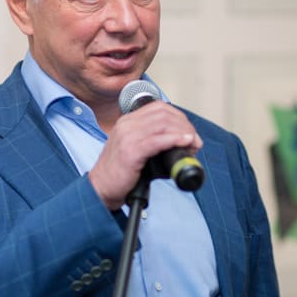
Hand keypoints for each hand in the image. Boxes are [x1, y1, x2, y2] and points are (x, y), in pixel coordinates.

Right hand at [88, 102, 202, 209]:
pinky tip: (184, 143)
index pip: (159, 107)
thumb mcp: (135, 149)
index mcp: (127, 121)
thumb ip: (153, 141)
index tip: (189, 131)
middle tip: (195, 141)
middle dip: (185, 125)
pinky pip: (157, 140)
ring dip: (183, 132)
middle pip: (164, 114)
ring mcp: (128, 136)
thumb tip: (181, 142)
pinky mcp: (130, 151)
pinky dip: (174, 139)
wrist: (101, 188)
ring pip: (163, 124)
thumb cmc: (119, 173)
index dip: (179, 117)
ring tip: (193, 144)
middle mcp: (127, 125)